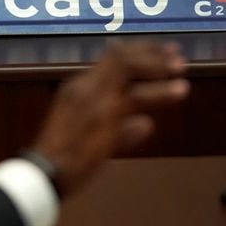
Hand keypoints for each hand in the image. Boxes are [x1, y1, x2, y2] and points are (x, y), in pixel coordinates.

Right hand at [31, 40, 188, 196]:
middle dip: (151, 53)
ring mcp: (93, 99)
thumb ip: (121, 129)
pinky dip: (160, 92)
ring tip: (180, 72)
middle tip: (177, 57)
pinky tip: (179, 92)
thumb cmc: (62, 159)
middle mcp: (85, 86)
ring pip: (129, 70)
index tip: (163, 52)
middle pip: (120, 57)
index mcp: (77, 87)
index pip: (111, 58)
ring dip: (157, 69)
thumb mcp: (90, 134)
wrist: (44, 173)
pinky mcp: (103, 115)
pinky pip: (135, 97)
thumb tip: (147, 124)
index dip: (140, 52)